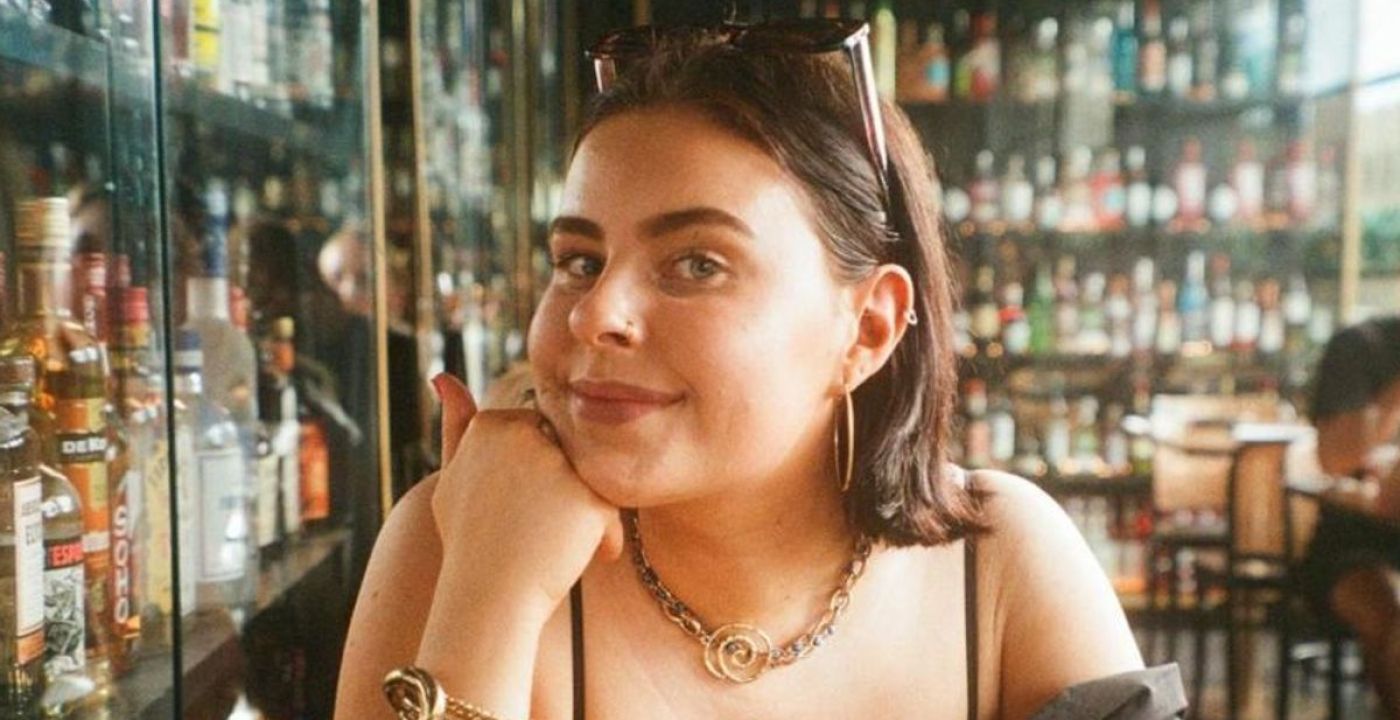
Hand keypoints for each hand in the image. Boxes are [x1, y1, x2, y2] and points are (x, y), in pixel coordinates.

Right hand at [429, 373, 624, 623]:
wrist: (488, 600)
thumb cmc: (469, 542)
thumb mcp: (451, 480)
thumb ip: (455, 427)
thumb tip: (444, 377)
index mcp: (490, 426)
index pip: (535, 432)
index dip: (536, 473)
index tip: (521, 509)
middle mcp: (523, 436)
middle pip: (566, 450)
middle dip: (565, 488)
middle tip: (546, 530)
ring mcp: (556, 465)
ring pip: (590, 475)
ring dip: (587, 510)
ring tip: (563, 545)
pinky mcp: (588, 496)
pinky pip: (611, 506)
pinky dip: (605, 536)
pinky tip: (593, 557)